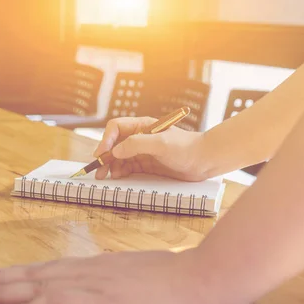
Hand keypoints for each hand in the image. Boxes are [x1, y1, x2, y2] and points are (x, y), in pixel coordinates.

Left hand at [0, 249, 222, 303]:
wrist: (200, 282)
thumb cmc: (180, 285)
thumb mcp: (144, 280)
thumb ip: (122, 284)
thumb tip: (113, 291)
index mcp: (99, 266)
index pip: (51, 268)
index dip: (22, 273)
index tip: (0, 276)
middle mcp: (88, 270)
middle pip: (35, 273)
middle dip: (1, 278)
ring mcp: (91, 284)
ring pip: (35, 285)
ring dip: (3, 291)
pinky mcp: (97, 302)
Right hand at [93, 117, 207, 181]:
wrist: (204, 161)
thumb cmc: (186, 148)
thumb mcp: (161, 144)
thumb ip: (137, 144)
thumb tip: (115, 151)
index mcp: (142, 126)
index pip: (116, 128)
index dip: (105, 140)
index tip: (102, 154)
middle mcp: (140, 137)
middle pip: (114, 144)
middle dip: (104, 156)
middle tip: (98, 171)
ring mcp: (143, 151)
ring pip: (119, 157)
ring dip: (110, 166)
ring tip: (106, 177)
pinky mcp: (147, 164)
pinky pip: (128, 167)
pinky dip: (120, 171)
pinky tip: (117, 177)